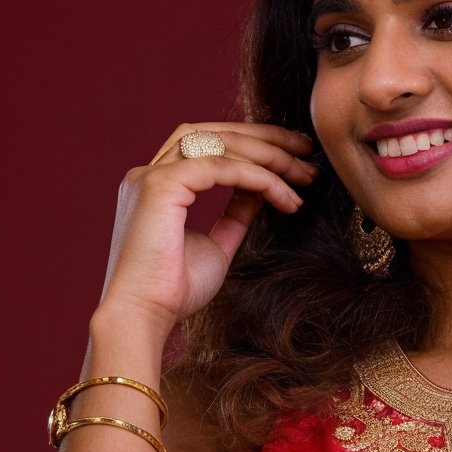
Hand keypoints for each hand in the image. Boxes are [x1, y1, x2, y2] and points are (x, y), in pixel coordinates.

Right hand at [99, 122, 316, 336]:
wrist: (144, 317)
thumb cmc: (175, 293)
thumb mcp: (216, 246)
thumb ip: (234, 215)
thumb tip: (258, 192)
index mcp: (159, 185)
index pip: (209, 145)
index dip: (254, 145)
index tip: (294, 159)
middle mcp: (150, 173)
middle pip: (215, 133)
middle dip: (266, 138)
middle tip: (307, 151)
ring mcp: (152, 176)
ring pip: (220, 143)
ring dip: (268, 155)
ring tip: (304, 175)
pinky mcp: (160, 186)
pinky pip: (221, 166)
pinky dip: (257, 177)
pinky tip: (283, 194)